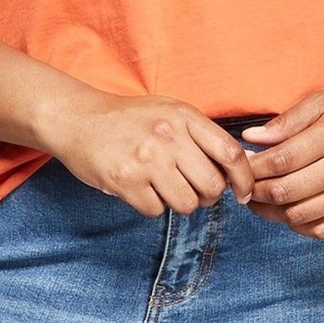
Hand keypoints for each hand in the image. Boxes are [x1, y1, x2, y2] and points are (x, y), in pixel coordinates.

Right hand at [48, 89, 255, 216]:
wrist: (79, 119)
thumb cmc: (130, 118)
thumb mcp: (170, 111)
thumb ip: (201, 135)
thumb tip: (239, 167)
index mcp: (184, 116)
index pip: (230, 153)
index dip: (244, 179)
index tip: (245, 193)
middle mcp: (168, 136)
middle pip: (212, 186)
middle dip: (209, 196)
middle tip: (195, 190)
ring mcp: (146, 159)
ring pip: (187, 204)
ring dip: (180, 202)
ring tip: (165, 186)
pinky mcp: (125, 181)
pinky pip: (156, 211)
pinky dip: (152, 205)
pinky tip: (141, 187)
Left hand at [240, 85, 323, 239]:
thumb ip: (288, 120)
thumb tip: (252, 138)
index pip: (282, 159)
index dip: (255, 166)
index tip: (240, 163)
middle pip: (287, 190)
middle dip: (256, 190)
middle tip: (243, 184)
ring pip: (300, 215)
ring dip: (271, 211)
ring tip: (258, 199)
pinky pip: (322, 230)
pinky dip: (298, 226)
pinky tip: (286, 211)